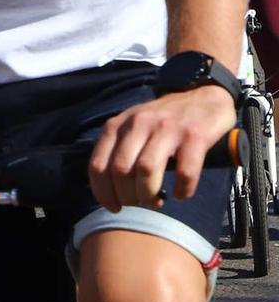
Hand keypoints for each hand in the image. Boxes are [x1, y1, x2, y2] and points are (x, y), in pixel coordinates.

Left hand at [89, 84, 236, 211]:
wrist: (204, 94)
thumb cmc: (164, 120)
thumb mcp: (132, 127)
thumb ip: (118, 150)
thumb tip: (110, 191)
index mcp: (118, 125)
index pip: (98, 166)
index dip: (103, 193)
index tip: (113, 207)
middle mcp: (138, 124)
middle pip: (120, 171)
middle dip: (127, 196)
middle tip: (139, 203)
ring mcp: (167, 128)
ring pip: (146, 170)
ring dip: (149, 194)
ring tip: (156, 201)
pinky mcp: (194, 135)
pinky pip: (185, 172)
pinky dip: (182, 189)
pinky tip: (182, 193)